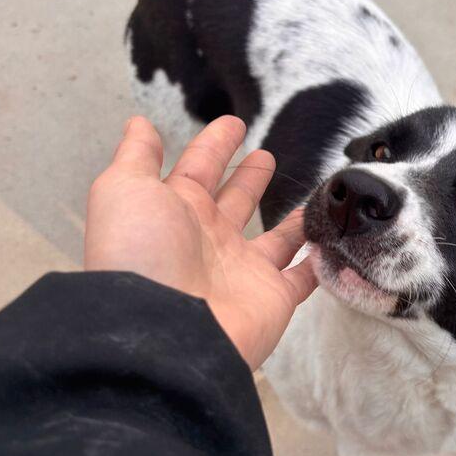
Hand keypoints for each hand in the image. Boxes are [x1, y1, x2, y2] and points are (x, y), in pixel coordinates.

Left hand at [84, 115, 316, 369]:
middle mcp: (208, 241)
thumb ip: (136, 156)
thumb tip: (138, 123)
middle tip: (267, 155)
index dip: (214, 145)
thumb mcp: (124, 190)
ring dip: (289, 220)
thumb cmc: (140, 255)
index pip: (198, 169)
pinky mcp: (272, 298)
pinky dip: (318, 262)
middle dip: (248, 179)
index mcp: (175, 212)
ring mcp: (242, 272)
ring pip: (273, 239)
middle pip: (234, 202)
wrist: (162, 332)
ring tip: (311, 197)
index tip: (234, 123)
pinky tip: (331, 244)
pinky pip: (302, 277)